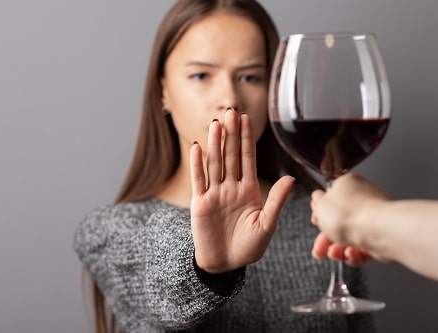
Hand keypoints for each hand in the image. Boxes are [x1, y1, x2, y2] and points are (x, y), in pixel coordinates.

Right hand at [190, 108, 293, 272]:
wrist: (225, 265)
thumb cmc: (248, 248)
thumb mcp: (266, 226)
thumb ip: (275, 202)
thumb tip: (290, 179)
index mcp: (249, 190)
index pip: (247, 158)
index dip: (246, 138)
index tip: (246, 118)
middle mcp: (231, 187)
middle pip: (231, 155)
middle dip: (231, 134)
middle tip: (230, 111)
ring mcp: (215, 193)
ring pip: (215, 163)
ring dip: (215, 144)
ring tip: (215, 123)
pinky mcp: (200, 203)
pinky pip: (199, 180)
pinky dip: (197, 164)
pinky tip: (196, 147)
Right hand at [310, 173, 387, 265]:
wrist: (376, 231)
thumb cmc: (350, 214)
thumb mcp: (321, 204)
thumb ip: (318, 202)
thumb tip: (318, 197)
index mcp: (348, 185)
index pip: (331, 198)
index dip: (320, 212)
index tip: (316, 220)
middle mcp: (363, 199)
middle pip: (339, 221)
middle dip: (326, 238)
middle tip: (320, 247)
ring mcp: (373, 219)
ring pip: (350, 236)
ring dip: (338, 248)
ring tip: (334, 254)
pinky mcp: (382, 237)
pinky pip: (363, 247)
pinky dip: (355, 253)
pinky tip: (350, 253)